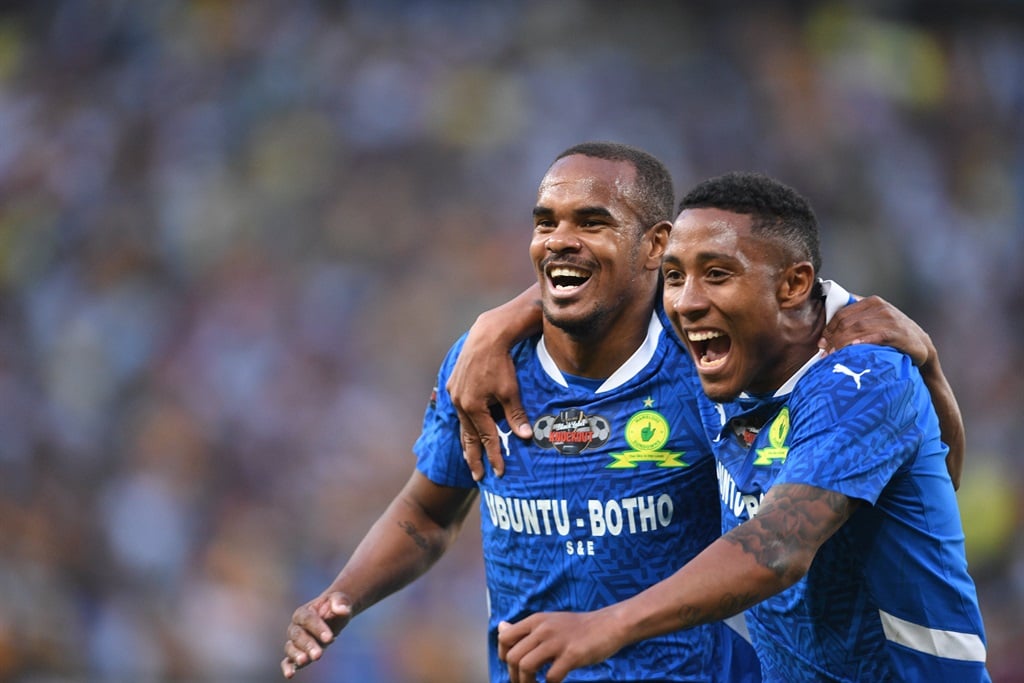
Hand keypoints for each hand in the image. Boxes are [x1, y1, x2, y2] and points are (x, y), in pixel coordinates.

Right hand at [281, 592, 352, 677]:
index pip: (308, 619)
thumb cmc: (335, 607)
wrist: (333, 615)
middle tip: (318, 655)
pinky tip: (290, 674)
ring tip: (304, 661)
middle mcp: (296, 627)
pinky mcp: (298, 653)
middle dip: (308, 645)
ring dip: (297, 655)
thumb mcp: (340, 600)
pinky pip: (288, 660)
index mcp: (304, 612)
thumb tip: (342, 610)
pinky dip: (288, 667)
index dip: (318, 628)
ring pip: (291, 648)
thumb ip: (340, 602)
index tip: (330, 638)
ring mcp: (295, 641)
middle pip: (298, 635)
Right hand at [446, 313, 532, 480]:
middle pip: (468, 437)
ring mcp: (454, 393)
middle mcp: (459, 403)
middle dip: (474, 458)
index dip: (494, 456)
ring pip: (462, 424)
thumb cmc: (501, 364)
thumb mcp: (511, 391)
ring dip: (467, 442)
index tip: (499, 472)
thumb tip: (525, 437)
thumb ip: (516, 415)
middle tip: (478, 476)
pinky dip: (464, 423)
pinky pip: (459, 410)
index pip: (486, 438)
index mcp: (473, 407)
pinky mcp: (453, 384)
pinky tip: (466, 428)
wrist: (486, 337)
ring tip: (470, 458)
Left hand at [497, 612, 622, 682]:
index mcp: (535, 620)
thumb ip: (526, 628)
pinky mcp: (572, 655)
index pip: (504, 638)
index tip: (513, 667)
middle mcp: (543, 628)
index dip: (503, 656)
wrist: (609, 624)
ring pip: (526, 667)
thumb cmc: (578, 627)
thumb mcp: (548, 621)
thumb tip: (501, 627)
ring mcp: (557, 642)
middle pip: (512, 656)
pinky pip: (551, 676)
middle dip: (514, 676)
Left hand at [820, 295, 931, 365]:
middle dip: (833, 339)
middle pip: (847, 322)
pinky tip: (854, 348)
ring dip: (843, 344)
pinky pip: (877, 336)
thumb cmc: (892, 336)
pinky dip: (863, 341)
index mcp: (871, 302)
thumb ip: (853, 323)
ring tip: (835, 356)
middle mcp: (880, 307)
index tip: (822, 344)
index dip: (828, 330)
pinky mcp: (899, 333)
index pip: (841, 314)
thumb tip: (824, 338)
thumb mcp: (873, 324)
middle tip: (826, 354)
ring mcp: (890, 319)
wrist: (921, 347)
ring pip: (858, 329)